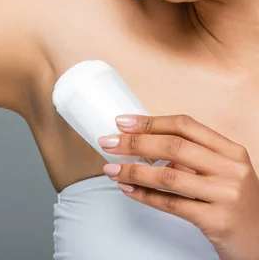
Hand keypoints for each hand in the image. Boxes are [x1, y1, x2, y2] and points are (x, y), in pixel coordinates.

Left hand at [97, 114, 258, 259]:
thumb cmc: (234, 204)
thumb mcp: (222, 174)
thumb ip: (192, 158)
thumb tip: (143, 144)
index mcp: (231, 151)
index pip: (185, 125)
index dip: (150, 122)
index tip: (122, 122)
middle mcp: (232, 169)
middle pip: (173, 146)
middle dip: (134, 143)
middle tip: (108, 142)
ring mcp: (227, 195)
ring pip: (168, 176)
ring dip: (133, 170)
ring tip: (111, 169)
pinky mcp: (218, 220)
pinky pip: (172, 204)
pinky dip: (144, 195)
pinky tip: (127, 189)